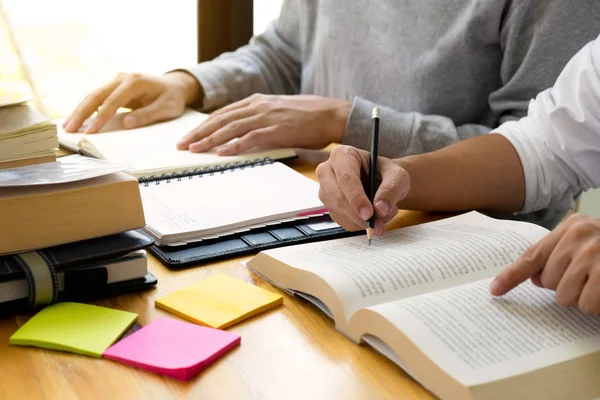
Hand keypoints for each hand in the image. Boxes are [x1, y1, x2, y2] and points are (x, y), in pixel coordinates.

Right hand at [63, 71, 200, 133]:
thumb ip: (147, 115)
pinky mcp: (114, 87)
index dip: (100, 116)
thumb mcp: (167, 109)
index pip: (113, 101)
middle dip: (81, 112)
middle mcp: (123, 78)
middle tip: (68, 129)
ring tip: (67, 126)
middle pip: (96, 94)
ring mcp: (117, 81)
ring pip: (93, 95)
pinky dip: (86, 108)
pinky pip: (98, 98)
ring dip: (79, 110)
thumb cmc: (173, 99)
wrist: (175, 86)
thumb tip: (126, 124)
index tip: (91, 131)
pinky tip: (77, 120)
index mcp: (135, 82)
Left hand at [176, 94, 350, 154]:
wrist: (330, 114)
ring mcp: (267, 116)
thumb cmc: (306, 116)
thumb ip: (259, 119)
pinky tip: (222, 152)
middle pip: (221, 119)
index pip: (223, 114)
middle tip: (181, 145)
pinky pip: (251, 137)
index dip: (203, 125)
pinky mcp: (277, 129)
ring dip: (210, 139)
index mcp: (256, 101)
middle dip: (199, 132)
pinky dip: (234, 145)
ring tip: (194, 149)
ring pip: (231, 128)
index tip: (188, 136)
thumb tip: (242, 134)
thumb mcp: (277, 112)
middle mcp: (257, 106)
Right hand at [315, 145, 409, 234]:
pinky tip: (371, 217)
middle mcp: (328, 171)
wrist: (381, 182)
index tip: (369, 213)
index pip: (346, 178)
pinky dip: (358, 224)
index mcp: (342, 155)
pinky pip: (341, 221)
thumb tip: (380, 209)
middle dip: (358, 215)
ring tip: (383, 214)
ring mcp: (325, 190)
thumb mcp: (397, 176)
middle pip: (338, 197)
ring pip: (339, 212)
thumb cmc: (386, 173)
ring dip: (362, 220)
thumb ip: (391, 190)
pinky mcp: (329, 206)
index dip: (356, 197)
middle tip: (377, 224)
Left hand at [490, 213, 599, 313]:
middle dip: (564, 287)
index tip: (494, 290)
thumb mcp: (585, 242)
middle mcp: (579, 235)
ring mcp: (594, 253)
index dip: (511, 275)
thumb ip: (557, 255)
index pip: (532, 255)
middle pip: (547, 281)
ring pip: (564, 296)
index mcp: (570, 227)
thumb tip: (536, 280)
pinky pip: (586, 304)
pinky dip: (596, 305)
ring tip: (598, 283)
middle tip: (586, 278)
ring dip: (581, 298)